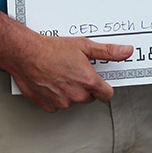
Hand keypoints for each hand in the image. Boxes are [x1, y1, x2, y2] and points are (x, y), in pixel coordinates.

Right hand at [8, 33, 133, 111]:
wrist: (25, 54)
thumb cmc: (51, 49)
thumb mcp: (84, 46)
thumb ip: (108, 51)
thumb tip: (126, 51)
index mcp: (88, 81)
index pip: (107, 95)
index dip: (104, 88)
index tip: (101, 83)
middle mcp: (76, 95)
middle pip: (89, 97)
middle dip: (85, 87)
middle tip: (75, 71)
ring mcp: (62, 102)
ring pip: (73, 100)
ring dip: (70, 91)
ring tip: (60, 74)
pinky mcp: (48, 106)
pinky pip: (58, 104)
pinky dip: (56, 96)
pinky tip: (51, 82)